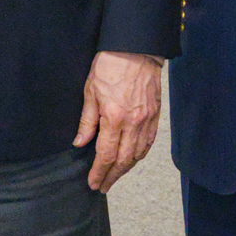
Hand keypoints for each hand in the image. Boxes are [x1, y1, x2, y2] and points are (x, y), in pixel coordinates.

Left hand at [72, 51, 162, 192]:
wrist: (136, 48)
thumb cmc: (111, 65)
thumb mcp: (90, 90)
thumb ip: (87, 120)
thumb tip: (80, 142)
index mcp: (115, 117)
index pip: (106, 154)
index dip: (99, 172)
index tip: (93, 182)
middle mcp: (133, 122)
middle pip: (123, 160)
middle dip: (112, 176)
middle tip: (103, 186)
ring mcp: (147, 120)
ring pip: (138, 154)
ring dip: (126, 169)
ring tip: (115, 176)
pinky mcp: (155, 115)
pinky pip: (148, 143)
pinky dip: (140, 155)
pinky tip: (132, 160)